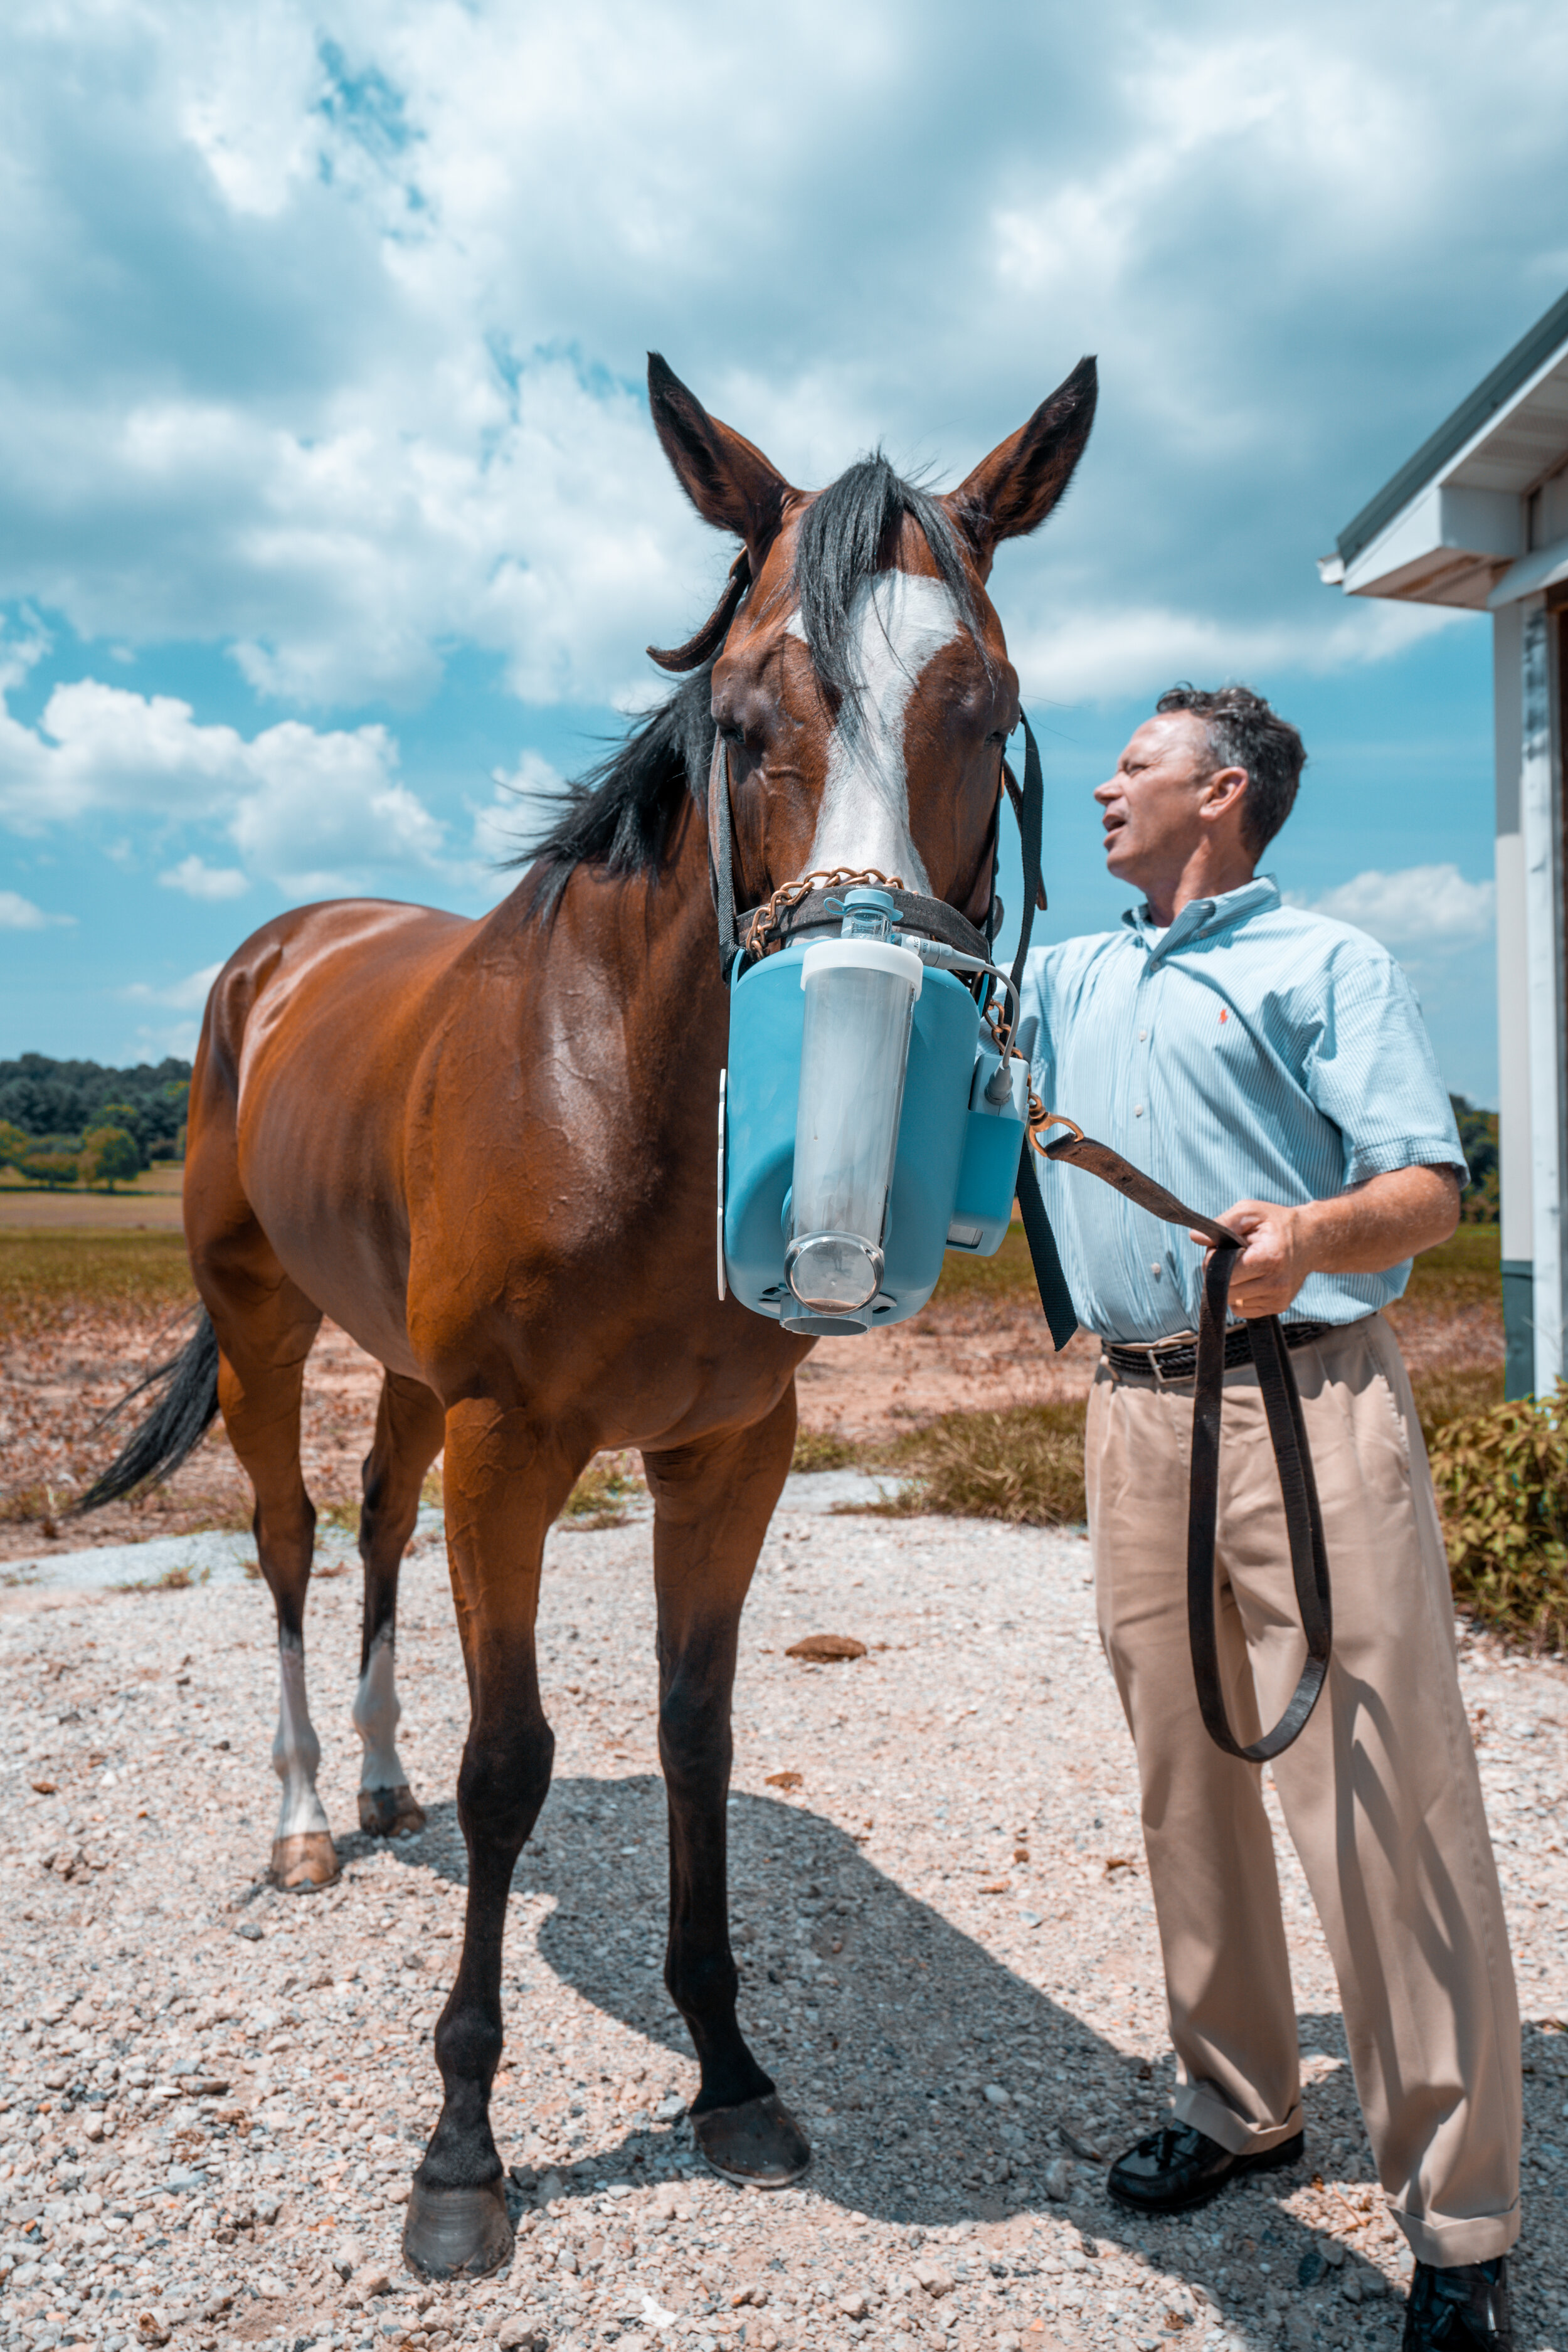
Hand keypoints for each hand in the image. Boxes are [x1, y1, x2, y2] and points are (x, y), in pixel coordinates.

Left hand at [1190, 1198, 1311, 1319]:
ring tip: (1245, 1267)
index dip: (1214, 1261)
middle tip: (1232, 1258)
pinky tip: (1251, 1280)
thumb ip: (1223, 1223)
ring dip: (1231, 1286)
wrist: (1311, 1239)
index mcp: (1268, 1258)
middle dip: (1220, 1275)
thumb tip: (1195, 1237)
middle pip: (1226, 1291)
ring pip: (1233, 1302)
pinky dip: (1240, 1297)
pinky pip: (1244, 1310)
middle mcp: (1276, 1283)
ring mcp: (1278, 1298)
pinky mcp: (1279, 1306)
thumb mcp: (1250, 1212)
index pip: (1224, 1274)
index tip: (1222, 1249)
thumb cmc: (1276, 1223)